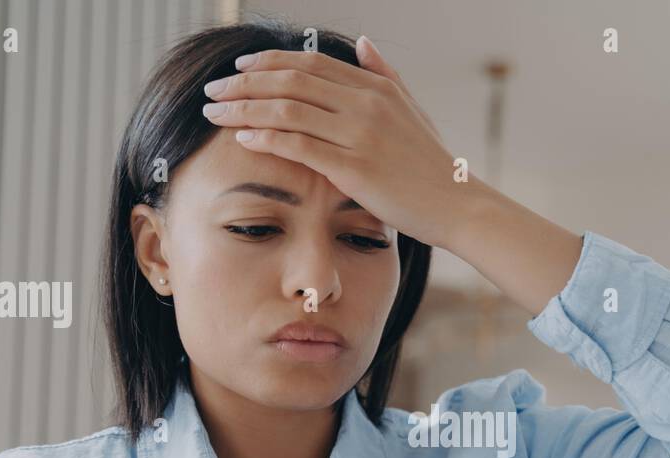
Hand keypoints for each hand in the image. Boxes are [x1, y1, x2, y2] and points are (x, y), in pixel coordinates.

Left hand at [201, 37, 476, 248]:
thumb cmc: (431, 164)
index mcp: (375, 86)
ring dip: (245, 108)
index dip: (268, 62)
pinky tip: (243, 138)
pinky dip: (267, 138)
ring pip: (288, 110)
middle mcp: (365, 104)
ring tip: (215, 113)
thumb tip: (364, 42)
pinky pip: (300, 146)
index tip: (239, 68)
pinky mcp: (355, 168)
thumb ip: (384, 74)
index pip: (309, 63)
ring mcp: (360, 135)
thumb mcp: (412, 109)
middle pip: (291, 81)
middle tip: (213, 90)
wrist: (456, 204)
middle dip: (244, 82)